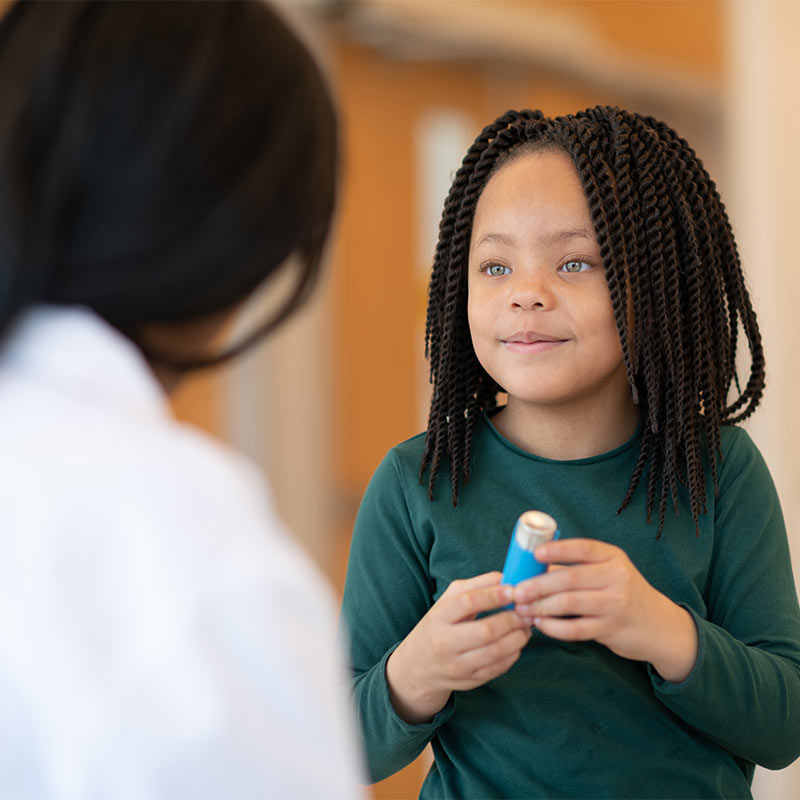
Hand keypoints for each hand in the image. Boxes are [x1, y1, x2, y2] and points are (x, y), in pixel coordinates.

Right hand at [386, 572, 530, 723]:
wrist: (419, 665)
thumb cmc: (440, 624)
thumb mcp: (449, 600)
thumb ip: (477, 585)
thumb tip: (506, 578)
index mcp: (438, 616)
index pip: (467, 602)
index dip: (494, 595)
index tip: (513, 590)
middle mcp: (444, 643)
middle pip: (486, 631)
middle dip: (512, 619)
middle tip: (525, 611)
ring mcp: (457, 665)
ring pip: (495, 652)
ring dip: (518, 638)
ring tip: (525, 626)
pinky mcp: (469, 681)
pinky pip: (498, 668)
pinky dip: (513, 653)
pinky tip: (516, 642)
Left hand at [513, 538, 697, 682]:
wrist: (659, 626)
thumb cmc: (623, 593)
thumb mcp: (608, 572)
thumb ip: (576, 568)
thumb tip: (531, 568)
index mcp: (613, 557)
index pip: (582, 548)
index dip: (557, 550)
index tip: (534, 554)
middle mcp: (617, 577)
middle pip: (570, 579)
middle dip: (538, 585)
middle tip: (517, 592)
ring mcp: (616, 604)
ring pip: (569, 603)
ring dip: (541, 607)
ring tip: (522, 609)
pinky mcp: (612, 629)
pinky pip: (575, 628)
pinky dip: (553, 627)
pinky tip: (540, 624)